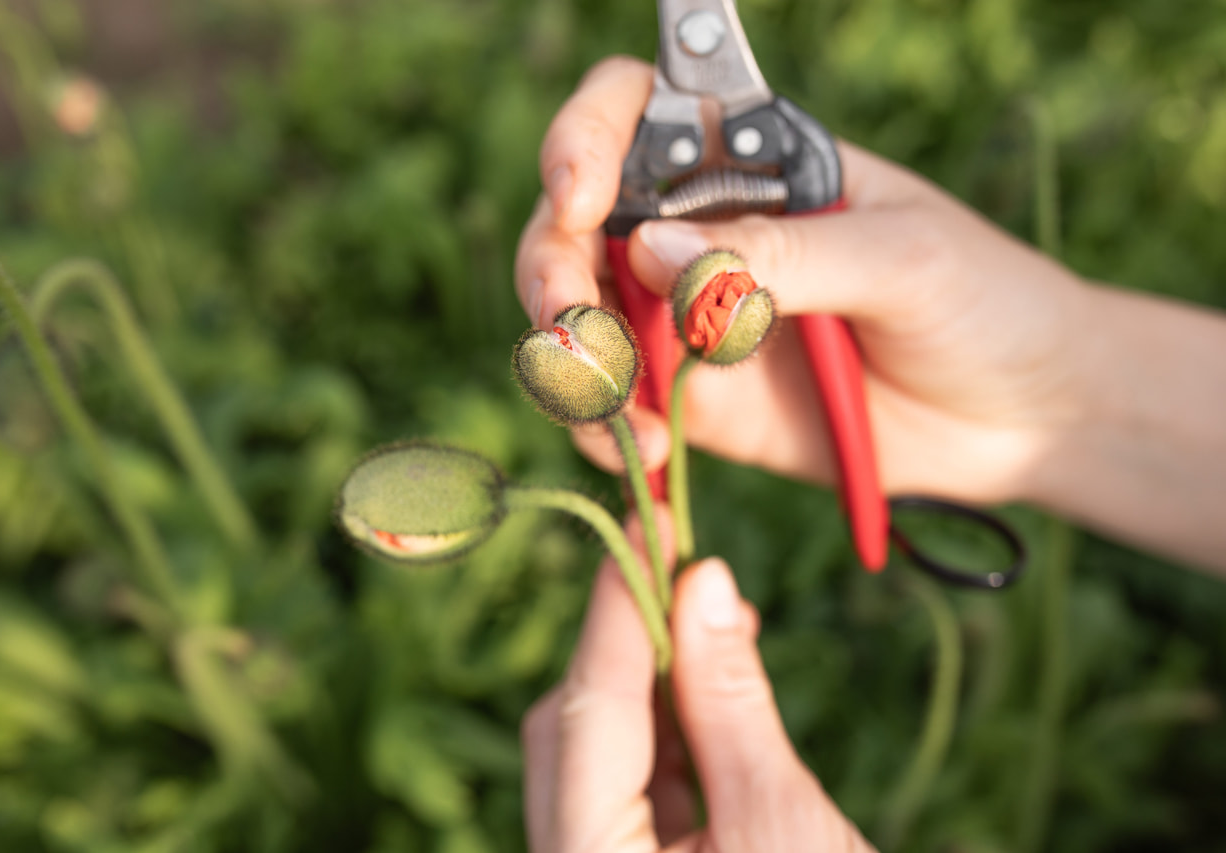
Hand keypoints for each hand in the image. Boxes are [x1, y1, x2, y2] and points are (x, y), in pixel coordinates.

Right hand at [514, 57, 1095, 504]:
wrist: (1028, 418)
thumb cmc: (987, 303)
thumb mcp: (900, 259)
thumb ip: (782, 254)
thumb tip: (647, 252)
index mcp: (754, 163)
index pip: (633, 115)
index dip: (583, 141)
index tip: (580, 197)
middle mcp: (703, 233)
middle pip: (574, 226)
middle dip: (552, 271)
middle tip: (575, 328)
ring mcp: (691, 319)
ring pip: (578, 321)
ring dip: (570, 365)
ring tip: (621, 416)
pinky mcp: (696, 402)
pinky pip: (618, 407)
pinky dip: (607, 430)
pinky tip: (647, 453)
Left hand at [521, 518, 873, 851]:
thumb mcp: (781, 817)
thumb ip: (729, 698)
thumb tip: (703, 581)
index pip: (585, 710)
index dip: (618, 607)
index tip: (647, 522)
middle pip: (571, 725)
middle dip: (631, 642)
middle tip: (683, 562)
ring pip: (598, 748)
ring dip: (656, 678)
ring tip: (718, 616)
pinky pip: (630, 780)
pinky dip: (671, 726)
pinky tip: (715, 675)